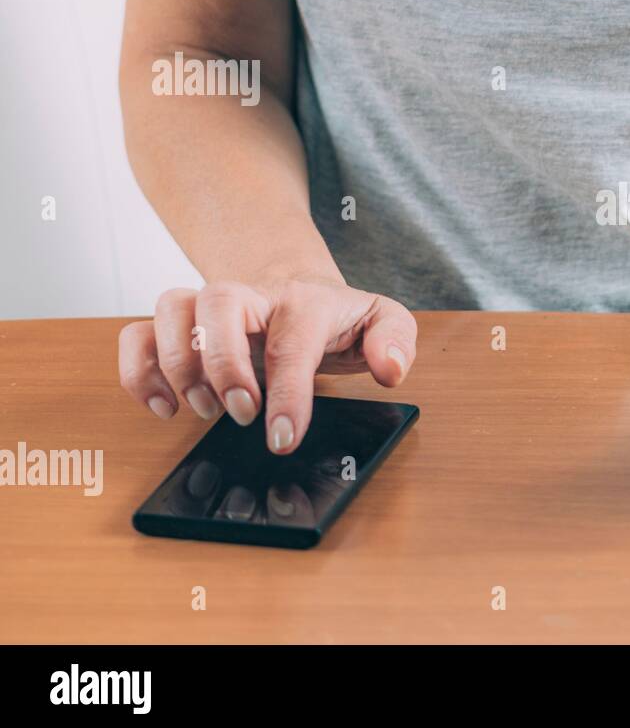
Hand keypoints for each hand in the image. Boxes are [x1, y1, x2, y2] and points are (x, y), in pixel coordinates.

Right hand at [118, 277, 416, 453]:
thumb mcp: (382, 321)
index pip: (293, 337)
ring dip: (177, 363)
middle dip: (223, 363)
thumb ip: (396, 339)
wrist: (297, 290)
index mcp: (306, 299)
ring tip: (203, 409)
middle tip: (239, 414)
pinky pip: (136, 334)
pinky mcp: (179, 327)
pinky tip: (164, 406)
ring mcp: (209, 308)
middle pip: (218, 302)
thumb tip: (390, 369)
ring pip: (170, 307)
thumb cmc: (337, 317)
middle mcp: (252, 296)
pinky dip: (139, 371)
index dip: (287, 391)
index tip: (283, 437)